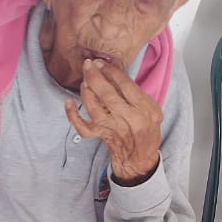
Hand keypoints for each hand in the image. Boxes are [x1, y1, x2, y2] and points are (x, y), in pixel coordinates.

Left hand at [64, 59, 162, 184]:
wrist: (139, 158)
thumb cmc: (146, 130)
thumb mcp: (152, 110)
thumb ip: (137, 94)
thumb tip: (114, 73)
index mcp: (144, 110)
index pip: (126, 85)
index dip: (112, 71)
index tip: (103, 63)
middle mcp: (128, 119)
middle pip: (107, 94)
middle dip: (95, 76)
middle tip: (89, 64)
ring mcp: (112, 128)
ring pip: (94, 107)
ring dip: (86, 90)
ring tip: (85, 79)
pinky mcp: (100, 136)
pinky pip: (83, 127)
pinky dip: (72, 115)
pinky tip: (68, 102)